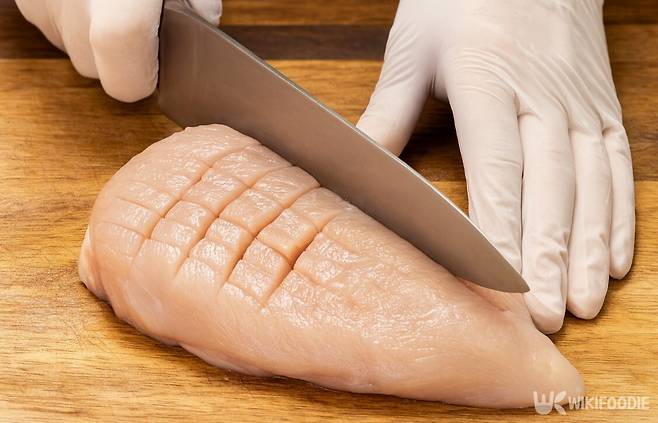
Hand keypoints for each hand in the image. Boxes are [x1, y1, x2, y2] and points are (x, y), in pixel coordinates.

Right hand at [16, 0, 221, 101]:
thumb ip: (198, 1)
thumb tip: (202, 24)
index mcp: (121, 7)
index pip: (123, 73)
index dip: (139, 80)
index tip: (153, 73)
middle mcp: (75, 5)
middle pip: (95, 68)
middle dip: (121, 60)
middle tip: (142, 26)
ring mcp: (43, 0)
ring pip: (70, 48)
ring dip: (93, 39)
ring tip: (114, 2)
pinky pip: (50, 24)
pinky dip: (71, 18)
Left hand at [357, 0, 634, 332]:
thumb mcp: (414, 48)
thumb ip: (388, 113)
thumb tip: (357, 169)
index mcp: (487, 78)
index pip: (496, 164)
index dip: (501, 228)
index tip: (498, 282)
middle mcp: (541, 94)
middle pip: (550, 185)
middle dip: (548, 255)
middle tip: (543, 315)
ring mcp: (579, 101)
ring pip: (592, 184)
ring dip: (589, 248)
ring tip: (582, 302)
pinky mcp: (601, 105)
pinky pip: (618, 166)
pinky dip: (620, 216)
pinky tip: (615, 258)